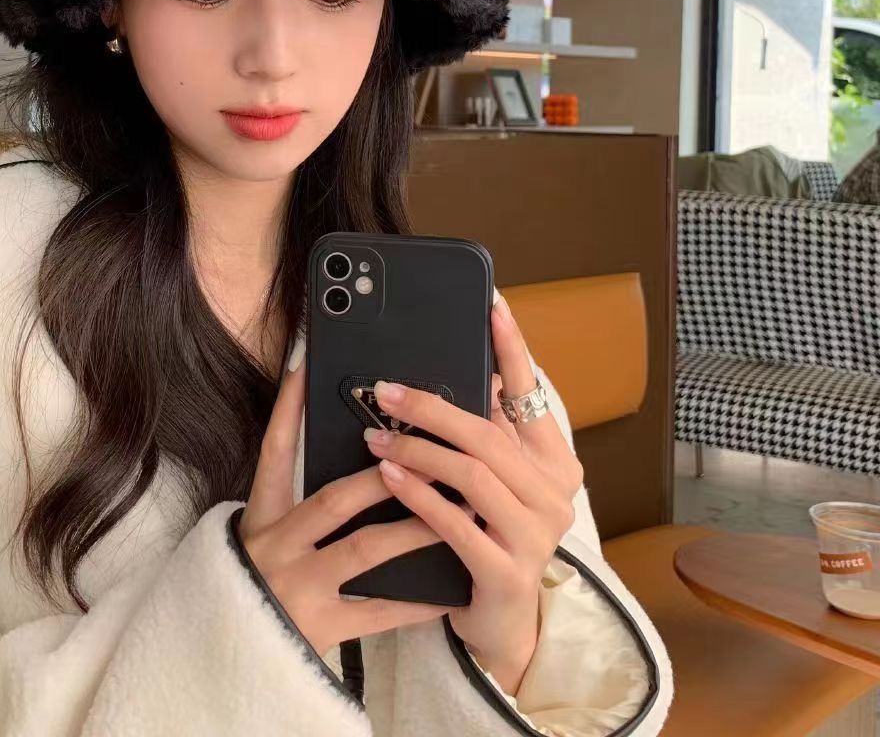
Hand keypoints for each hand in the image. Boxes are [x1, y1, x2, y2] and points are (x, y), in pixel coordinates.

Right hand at [238, 342, 455, 657]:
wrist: (223, 658)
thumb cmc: (253, 580)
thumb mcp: (259, 532)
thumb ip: (291, 495)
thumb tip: (332, 439)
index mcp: (260, 517)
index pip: (274, 451)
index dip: (289, 408)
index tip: (309, 368)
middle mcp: (277, 547)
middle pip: (334, 500)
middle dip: (383, 475)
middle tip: (427, 452)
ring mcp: (298, 589)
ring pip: (365, 549)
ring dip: (415, 526)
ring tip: (458, 508)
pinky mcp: (320, 629)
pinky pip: (379, 612)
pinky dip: (416, 599)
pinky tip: (450, 588)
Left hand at [359, 292, 584, 694]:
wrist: (503, 624)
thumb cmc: (491, 538)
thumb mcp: (495, 484)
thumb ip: (486, 436)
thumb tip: (460, 376)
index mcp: (553, 463)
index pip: (531, 394)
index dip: (511, 348)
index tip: (491, 305)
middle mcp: (554, 495)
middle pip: (486, 433)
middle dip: (431, 406)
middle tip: (385, 390)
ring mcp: (534, 536)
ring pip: (470, 473)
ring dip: (416, 448)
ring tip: (375, 434)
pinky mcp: (505, 573)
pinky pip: (454, 523)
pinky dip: (416, 493)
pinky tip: (387, 473)